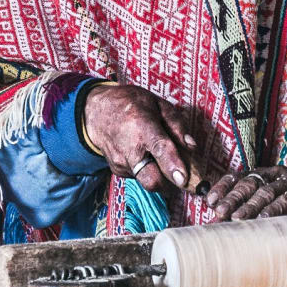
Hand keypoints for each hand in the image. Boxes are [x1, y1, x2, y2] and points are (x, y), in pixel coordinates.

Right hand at [81, 83, 197, 194]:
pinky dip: (147, 170)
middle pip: (151, 180)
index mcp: (143, 127)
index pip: (160, 149)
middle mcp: (130, 149)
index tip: (183, 179)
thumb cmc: (129, 104)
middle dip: (169, 183)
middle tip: (179, 173)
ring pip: (147, 181)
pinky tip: (144, 154)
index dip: (173, 166)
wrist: (95, 112)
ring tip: (157, 155)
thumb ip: (176, 124)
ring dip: (159, 175)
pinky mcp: (117, 171)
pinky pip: (139, 177)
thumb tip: (191, 146)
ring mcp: (121, 162)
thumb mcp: (157, 103)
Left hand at [204, 165, 286, 221]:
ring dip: (250, 206)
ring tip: (237, 219)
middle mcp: (274, 174)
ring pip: (266, 192)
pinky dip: (273, 210)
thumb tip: (213, 226)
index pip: (237, 177)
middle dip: (232, 198)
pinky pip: (286, 200)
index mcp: (261, 174)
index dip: (223, 187)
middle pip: (249, 183)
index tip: (210, 201)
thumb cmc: (286, 212)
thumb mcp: (262, 208)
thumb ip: (240, 213)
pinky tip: (263, 219)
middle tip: (220, 212)